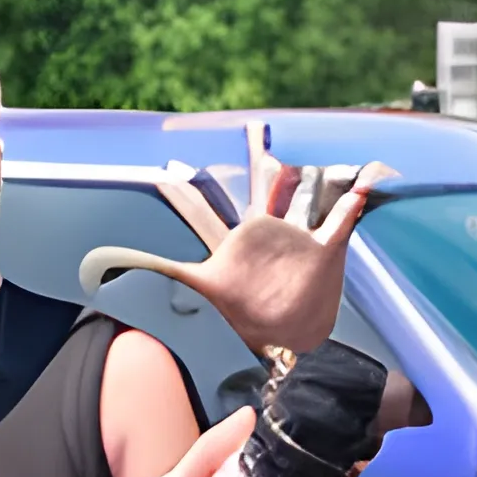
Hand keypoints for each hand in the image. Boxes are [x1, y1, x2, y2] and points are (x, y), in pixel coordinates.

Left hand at [82, 146, 398, 354]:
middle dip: (254, 161)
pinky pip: (342, 221)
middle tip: (253, 129)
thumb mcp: (192, 298)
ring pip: (301, 196)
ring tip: (318, 153)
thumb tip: (111, 269)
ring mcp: (293, 241)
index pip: (200, 213)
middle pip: (253, 190)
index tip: (168, 168)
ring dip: (307, 176)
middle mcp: (261, 236)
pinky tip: (365, 181)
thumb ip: (156, 279)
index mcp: (229, 246)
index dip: (184, 193)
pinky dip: (353, 203)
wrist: (278, 347)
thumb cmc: (237, 327)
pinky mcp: (323, 252)